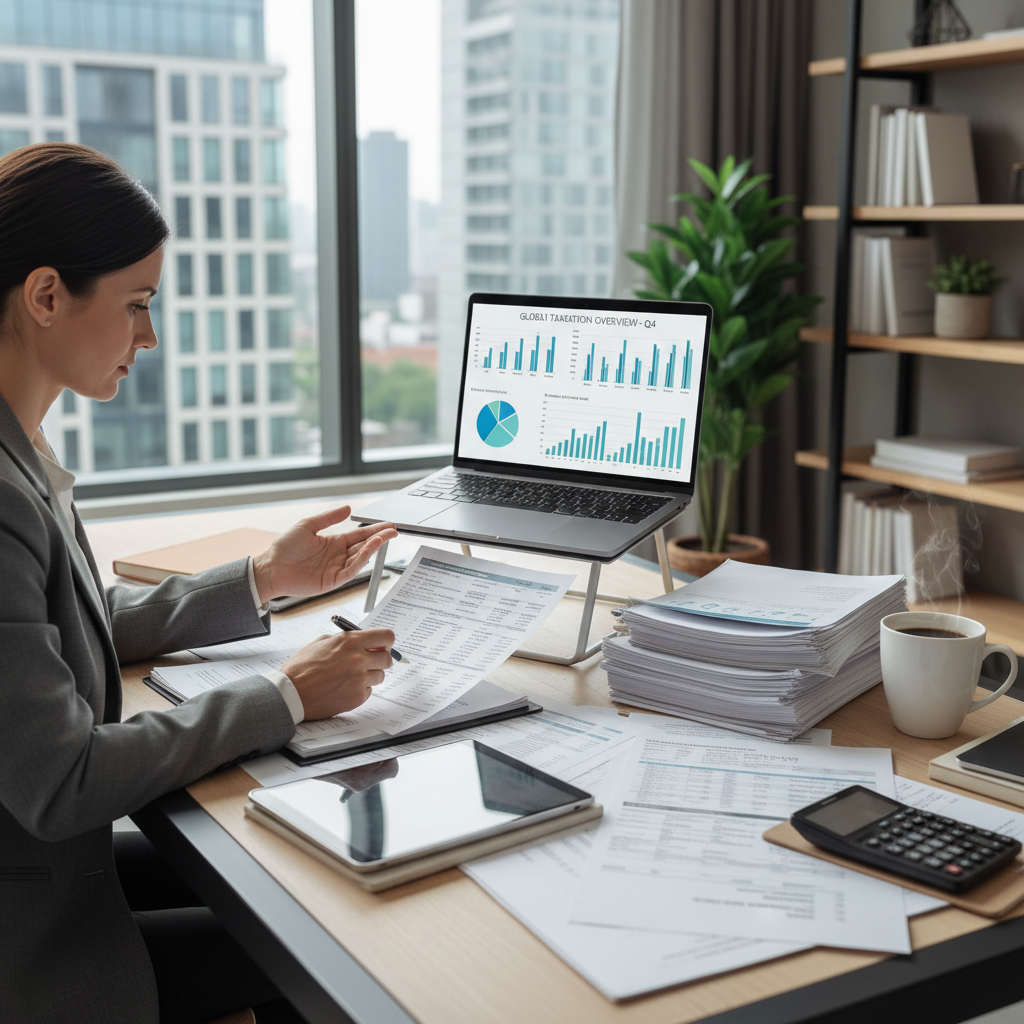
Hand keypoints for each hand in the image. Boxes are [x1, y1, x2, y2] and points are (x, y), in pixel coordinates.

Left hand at [252, 505, 396, 603]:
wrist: (271, 568)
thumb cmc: (284, 547)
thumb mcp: (307, 525)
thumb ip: (328, 517)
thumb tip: (348, 508)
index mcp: (334, 542)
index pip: (359, 535)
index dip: (374, 530)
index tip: (388, 525)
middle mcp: (338, 555)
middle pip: (364, 546)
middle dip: (380, 538)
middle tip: (394, 531)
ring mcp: (336, 569)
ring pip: (360, 558)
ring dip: (372, 548)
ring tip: (382, 538)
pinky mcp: (332, 581)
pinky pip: (350, 571)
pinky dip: (361, 562)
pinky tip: (367, 551)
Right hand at [280, 628, 395, 720]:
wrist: (290, 694)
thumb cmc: (301, 667)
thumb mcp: (321, 642)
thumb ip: (344, 640)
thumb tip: (361, 641)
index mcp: (350, 642)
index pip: (386, 637)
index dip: (386, 642)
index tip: (382, 646)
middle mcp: (358, 659)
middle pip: (387, 658)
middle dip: (380, 660)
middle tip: (370, 662)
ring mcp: (359, 680)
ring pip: (380, 676)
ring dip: (370, 675)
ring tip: (351, 677)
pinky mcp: (357, 697)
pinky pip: (369, 691)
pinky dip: (360, 690)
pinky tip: (344, 688)